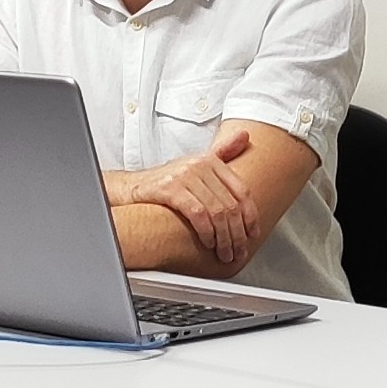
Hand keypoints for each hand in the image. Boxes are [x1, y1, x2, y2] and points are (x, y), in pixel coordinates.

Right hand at [116, 127, 260, 267]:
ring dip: (223, 238)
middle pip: (230, 205)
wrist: (134, 188)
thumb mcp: (197, 164)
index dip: (250, 216)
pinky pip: (198, 214)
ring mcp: (185, 176)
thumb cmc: (168, 182)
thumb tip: (246, 135)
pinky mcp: (170, 189)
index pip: (242, 190)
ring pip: (216, 212)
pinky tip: (208, 242)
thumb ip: (223, 152)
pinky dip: (206, 232)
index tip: (252, 234)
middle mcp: (200, 165)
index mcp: (211, 161)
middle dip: (237, 234)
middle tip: (238, 251)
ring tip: (224, 252)